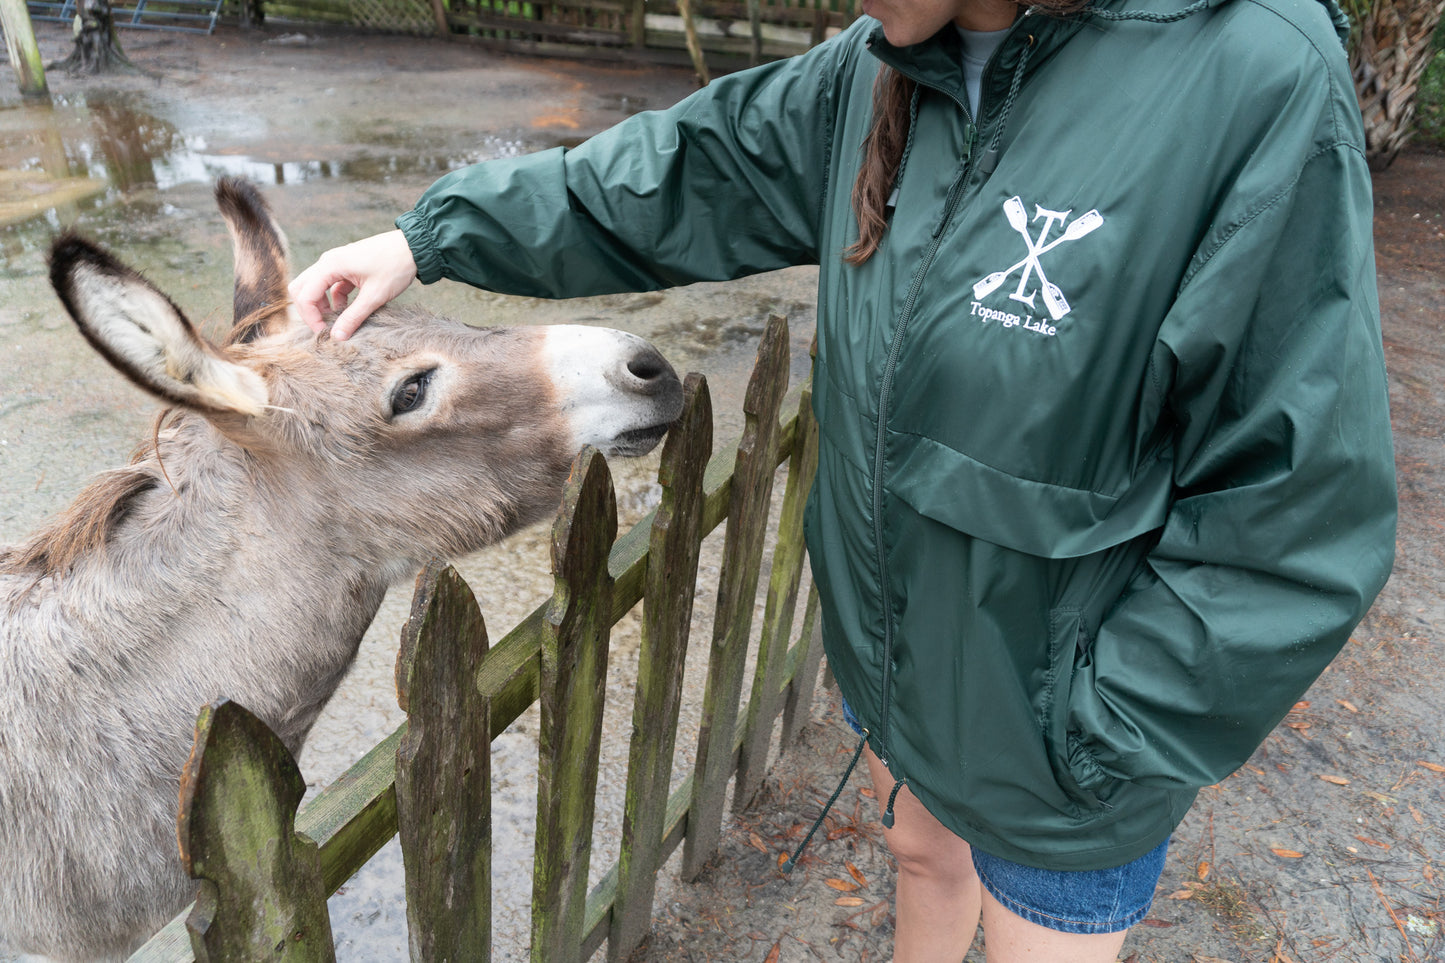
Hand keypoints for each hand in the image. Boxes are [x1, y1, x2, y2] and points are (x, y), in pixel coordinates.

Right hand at [288, 230, 417, 340]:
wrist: (414, 247)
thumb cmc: (395, 267)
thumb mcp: (375, 296)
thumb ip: (353, 317)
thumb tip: (337, 337)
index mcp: (330, 265)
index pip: (305, 295)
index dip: (311, 318)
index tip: (325, 333)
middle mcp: (328, 261)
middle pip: (302, 288)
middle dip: (309, 310)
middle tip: (324, 328)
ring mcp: (336, 263)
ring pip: (315, 286)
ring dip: (321, 305)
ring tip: (339, 321)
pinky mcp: (346, 267)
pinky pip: (331, 285)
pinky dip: (334, 299)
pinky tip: (350, 310)